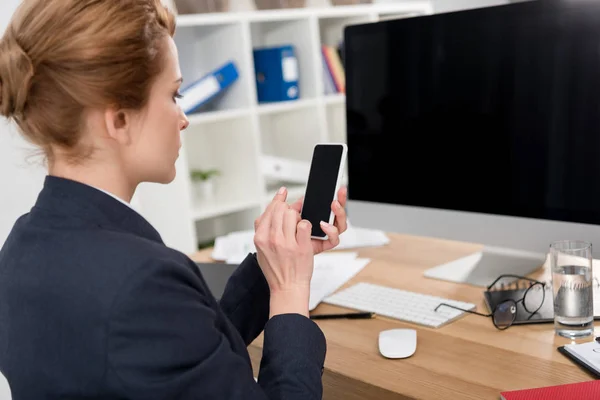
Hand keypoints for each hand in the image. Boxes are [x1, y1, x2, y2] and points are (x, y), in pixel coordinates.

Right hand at [254, 188, 314, 317]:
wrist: (287, 288)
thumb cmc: (275, 270)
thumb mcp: (260, 250)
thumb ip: (262, 229)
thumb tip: (269, 210)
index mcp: (260, 238)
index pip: (269, 210)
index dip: (278, 200)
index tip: (283, 193)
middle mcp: (272, 239)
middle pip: (282, 209)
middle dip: (290, 209)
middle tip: (294, 215)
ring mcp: (287, 243)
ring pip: (293, 215)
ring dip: (298, 218)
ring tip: (298, 228)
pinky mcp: (302, 247)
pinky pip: (305, 225)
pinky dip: (307, 227)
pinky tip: (304, 235)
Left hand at [289, 186, 348, 254]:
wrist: (287, 262)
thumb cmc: (289, 241)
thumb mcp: (288, 220)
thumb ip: (293, 207)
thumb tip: (295, 196)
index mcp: (318, 216)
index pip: (332, 205)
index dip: (338, 196)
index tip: (339, 187)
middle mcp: (324, 225)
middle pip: (339, 212)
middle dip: (341, 201)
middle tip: (338, 194)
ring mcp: (326, 235)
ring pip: (341, 224)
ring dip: (339, 213)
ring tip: (334, 205)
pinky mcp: (325, 245)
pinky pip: (334, 239)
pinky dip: (331, 231)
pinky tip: (324, 225)